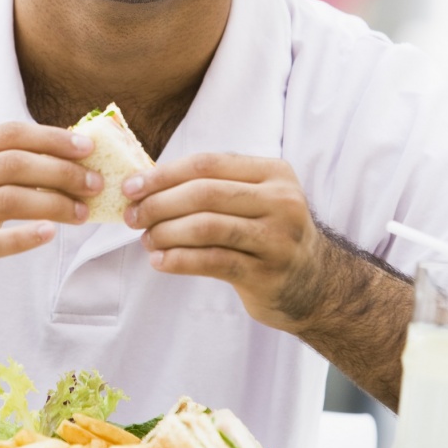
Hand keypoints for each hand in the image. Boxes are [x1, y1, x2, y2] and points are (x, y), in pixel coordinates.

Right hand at [0, 123, 100, 326]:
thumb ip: (5, 167)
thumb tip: (71, 152)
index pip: (8, 135)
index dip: (51, 138)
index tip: (88, 149)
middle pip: (11, 164)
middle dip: (61, 172)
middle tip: (94, 184)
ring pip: (6, 200)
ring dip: (53, 204)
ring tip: (83, 213)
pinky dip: (25, 237)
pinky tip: (50, 234)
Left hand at [122, 153, 325, 330]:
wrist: (314, 284)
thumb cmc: (269, 235)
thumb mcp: (255, 200)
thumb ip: (213, 187)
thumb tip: (147, 185)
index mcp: (274, 173)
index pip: (208, 164)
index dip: (164, 174)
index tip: (132, 186)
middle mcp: (281, 202)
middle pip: (205, 194)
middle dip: (159, 203)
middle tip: (132, 216)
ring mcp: (277, 239)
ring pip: (206, 227)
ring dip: (166, 233)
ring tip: (146, 239)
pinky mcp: (267, 274)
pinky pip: (212, 262)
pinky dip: (179, 260)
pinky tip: (160, 261)